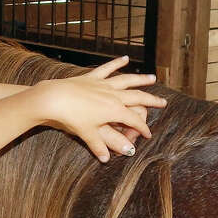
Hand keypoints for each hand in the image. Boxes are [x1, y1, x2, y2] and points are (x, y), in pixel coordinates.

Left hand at [30, 56, 166, 161]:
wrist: (55, 99)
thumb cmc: (71, 118)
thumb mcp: (87, 135)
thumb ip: (100, 146)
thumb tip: (107, 159)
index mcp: (115, 110)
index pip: (135, 120)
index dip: (143, 129)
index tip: (148, 134)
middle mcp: (113, 95)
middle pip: (138, 97)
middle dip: (151, 101)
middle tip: (163, 102)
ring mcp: (103, 84)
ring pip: (127, 80)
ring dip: (140, 79)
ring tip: (152, 78)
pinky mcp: (92, 77)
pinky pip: (107, 69)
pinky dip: (116, 63)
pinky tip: (125, 58)